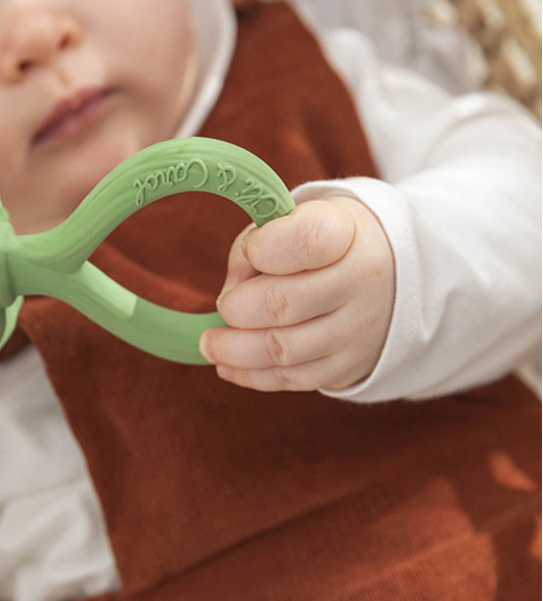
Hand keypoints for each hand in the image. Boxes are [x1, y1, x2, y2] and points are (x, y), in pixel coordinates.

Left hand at [199, 197, 393, 391]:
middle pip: (284, 304)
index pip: (303, 241)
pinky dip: (251, 375)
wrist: (390, 277)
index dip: (262, 248)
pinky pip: (293, 378)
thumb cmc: (325, 244)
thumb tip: (231, 290)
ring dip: (234, 350)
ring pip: (284, 350)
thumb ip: (255, 245)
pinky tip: (227, 364)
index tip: (252, 250)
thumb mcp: (295, 221)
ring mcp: (356, 329)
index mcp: (344, 233)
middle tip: (224, 305)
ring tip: (210, 344)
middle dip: (238, 309)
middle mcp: (359, 282)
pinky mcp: (347, 365)